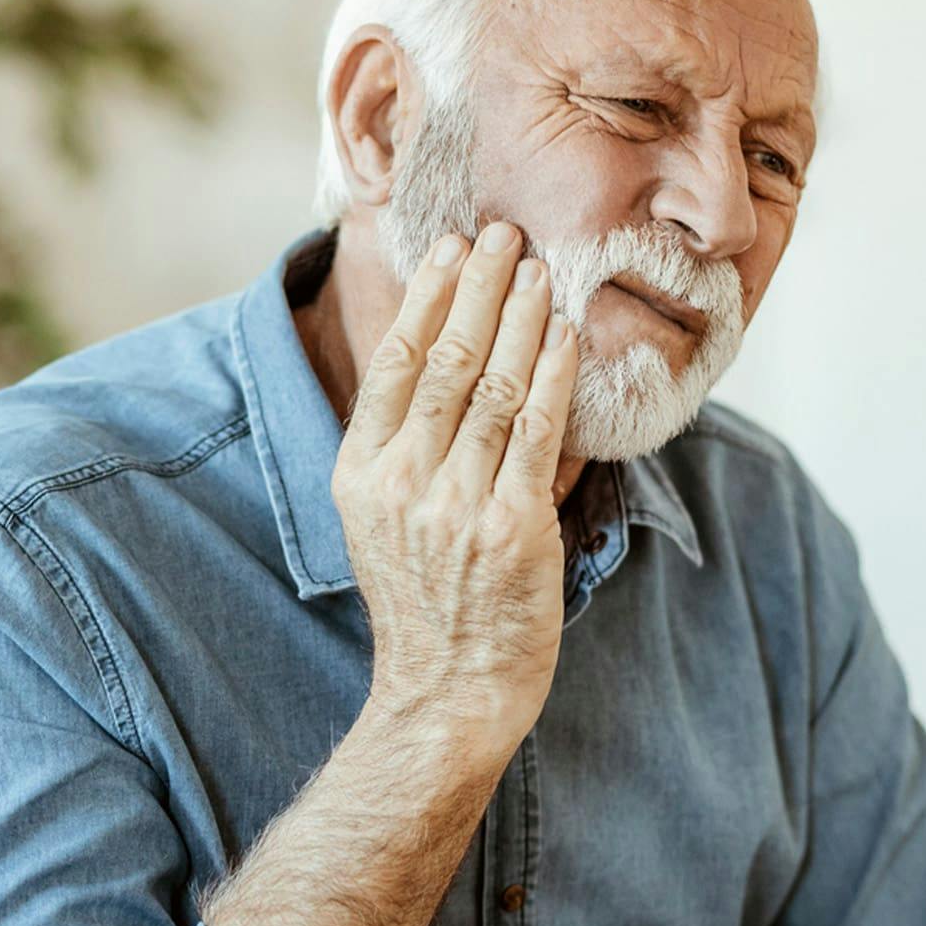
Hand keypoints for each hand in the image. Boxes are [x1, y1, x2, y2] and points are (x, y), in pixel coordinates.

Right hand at [332, 219, 578, 754]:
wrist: (448, 692)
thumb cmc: (427, 604)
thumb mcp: (385, 522)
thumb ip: (411, 449)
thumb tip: (459, 359)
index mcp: (361, 475)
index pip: (393, 364)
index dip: (426, 297)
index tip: (451, 249)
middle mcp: (402, 483)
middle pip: (444, 359)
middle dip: (479, 286)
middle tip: (505, 233)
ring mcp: (455, 506)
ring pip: (492, 385)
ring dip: (520, 316)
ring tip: (539, 269)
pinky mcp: (512, 528)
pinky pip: (536, 431)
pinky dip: (552, 374)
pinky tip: (564, 334)